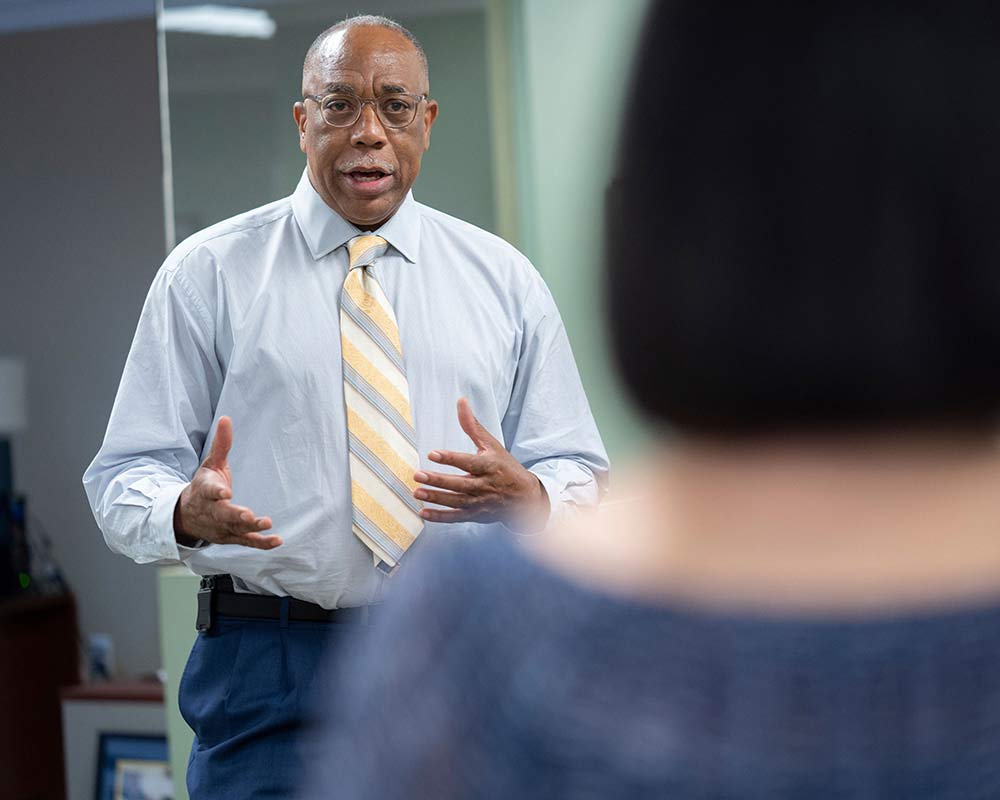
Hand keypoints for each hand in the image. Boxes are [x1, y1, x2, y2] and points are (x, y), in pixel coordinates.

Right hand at [173, 416, 281, 548]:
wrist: (186, 516)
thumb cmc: (203, 486)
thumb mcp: (210, 464)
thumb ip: (221, 444)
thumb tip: (226, 418)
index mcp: (205, 491)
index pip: (209, 491)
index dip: (216, 492)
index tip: (225, 492)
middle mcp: (212, 511)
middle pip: (223, 515)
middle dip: (235, 515)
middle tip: (247, 515)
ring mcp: (221, 527)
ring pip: (236, 529)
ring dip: (251, 528)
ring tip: (266, 524)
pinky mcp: (231, 537)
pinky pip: (247, 542)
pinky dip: (261, 543)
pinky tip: (277, 541)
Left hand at [413, 398, 549, 530]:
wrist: (524, 498)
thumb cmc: (505, 467)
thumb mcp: (492, 445)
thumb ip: (473, 426)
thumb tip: (461, 401)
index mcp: (489, 466)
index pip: (468, 462)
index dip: (450, 459)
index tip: (433, 454)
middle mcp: (485, 486)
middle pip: (459, 484)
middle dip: (438, 481)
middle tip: (418, 474)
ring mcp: (480, 502)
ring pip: (456, 501)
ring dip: (436, 498)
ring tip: (417, 492)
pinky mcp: (476, 515)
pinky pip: (456, 517)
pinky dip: (440, 517)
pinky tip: (423, 513)